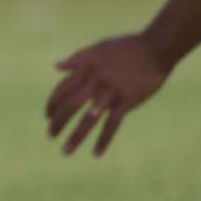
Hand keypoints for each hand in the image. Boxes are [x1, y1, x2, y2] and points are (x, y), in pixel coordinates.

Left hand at [45, 33, 168, 156]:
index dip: (52, 103)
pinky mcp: (127, 101)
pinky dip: (103, 140)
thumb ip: (76, 59)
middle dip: (58, 122)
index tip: (47, 116)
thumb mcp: (97, 48)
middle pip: (70, 105)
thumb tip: (56, 67)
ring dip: (75, 136)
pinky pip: (112, 125)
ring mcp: (110, 93)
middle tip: (50, 135)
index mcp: (85, 68)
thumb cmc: (125, 47)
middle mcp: (94, 81)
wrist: (153, 49)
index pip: (62, 89)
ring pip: (88, 119)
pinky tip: (96, 153)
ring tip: (65, 151)